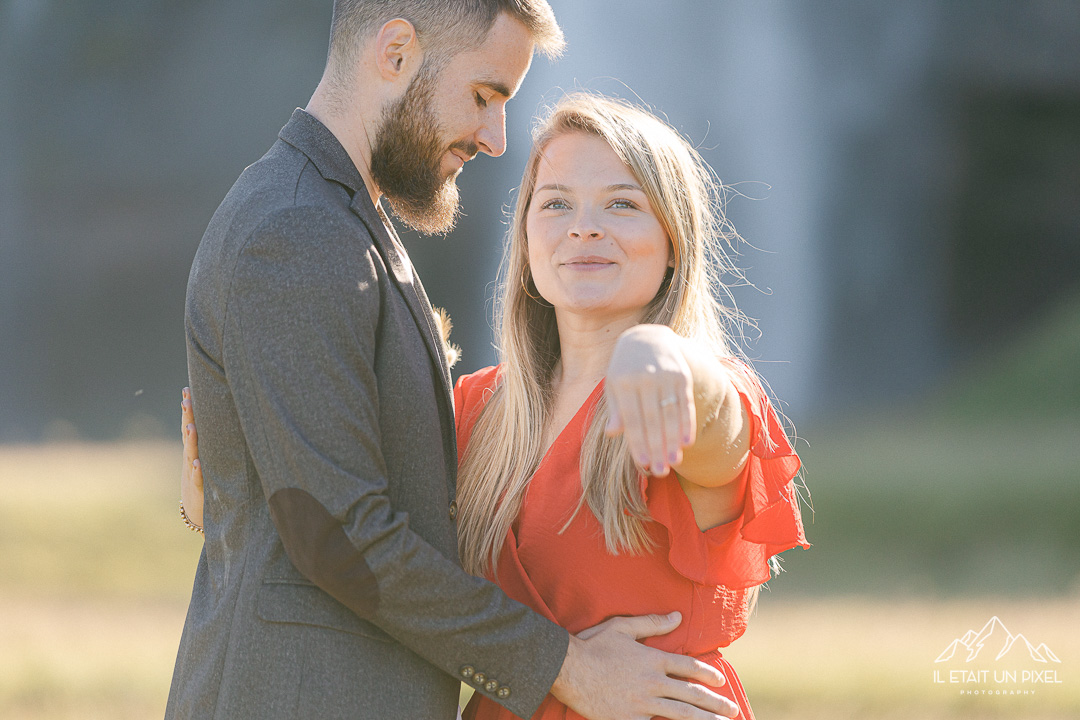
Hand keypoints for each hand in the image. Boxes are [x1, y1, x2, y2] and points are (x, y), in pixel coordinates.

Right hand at [180, 387, 204, 527]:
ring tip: (192, 426)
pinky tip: (198, 464)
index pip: (191, 423)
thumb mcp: (208, 458)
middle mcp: (192, 457)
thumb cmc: (207, 479)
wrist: (198, 512)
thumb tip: (221, 416)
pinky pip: (199, 480)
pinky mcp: (199, 490)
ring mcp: (193, 472)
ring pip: (192, 454)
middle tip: (187, 399)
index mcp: (195, 448)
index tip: (187, 388)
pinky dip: (198, 472)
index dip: (189, 407)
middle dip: (188, 416)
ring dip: (192, 441)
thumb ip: (212, 439)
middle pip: (189, 434)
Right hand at [551, 611, 738, 718]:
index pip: (689, 667)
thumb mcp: (622, 627)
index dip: (708, 673)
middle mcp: (652, 683)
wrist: (567, 668)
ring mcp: (642, 703)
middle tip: (732, 711)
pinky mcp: (629, 719)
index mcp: (652, 659)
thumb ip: (652, 623)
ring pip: (680, 714)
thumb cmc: (592, 645)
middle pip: (692, 695)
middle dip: (716, 704)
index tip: (720, 679)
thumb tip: (677, 617)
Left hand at [604, 325, 695, 476]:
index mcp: (622, 382)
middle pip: (652, 418)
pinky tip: (687, 442)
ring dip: (673, 440)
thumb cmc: (625, 370)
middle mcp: (644, 377)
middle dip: (656, 446)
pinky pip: (685, 403)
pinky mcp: (681, 375)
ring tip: (674, 462)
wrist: (646, 338)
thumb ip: (615, 410)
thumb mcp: (614, 386)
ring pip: (670, 413)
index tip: (642, 463)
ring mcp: (665, 375)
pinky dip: (687, 423)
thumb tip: (611, 433)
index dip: (637, 441)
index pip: (631, 417)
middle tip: (660, 471)